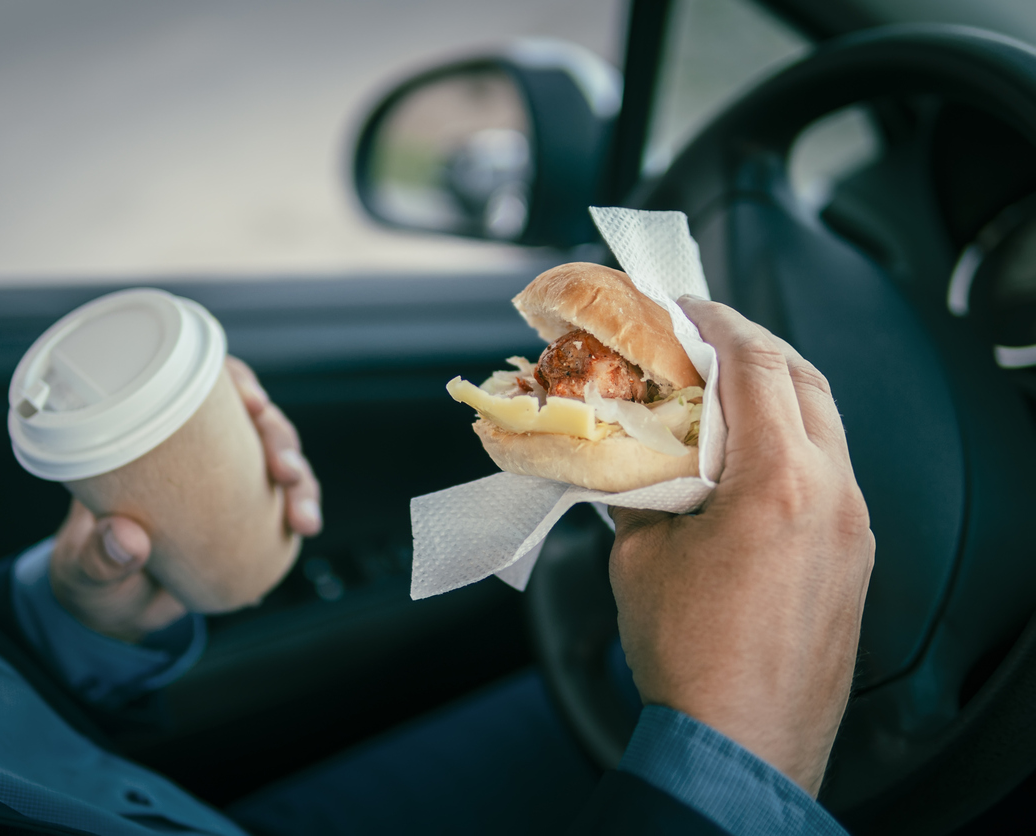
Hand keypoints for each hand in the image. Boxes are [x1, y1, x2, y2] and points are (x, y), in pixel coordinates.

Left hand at [49, 356, 322, 642]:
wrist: (113, 613)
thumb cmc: (89, 577)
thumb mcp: (83, 570)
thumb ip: (97, 559)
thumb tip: (127, 538)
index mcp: (147, 441)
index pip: (195, 385)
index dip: (233, 381)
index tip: (253, 401)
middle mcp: (191, 452)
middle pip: (251, 418)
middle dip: (280, 437)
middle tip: (285, 471)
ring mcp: (222, 481)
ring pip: (277, 458)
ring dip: (301, 479)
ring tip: (302, 515)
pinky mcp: (243, 514)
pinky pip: (283, 500)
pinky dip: (301, 507)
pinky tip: (304, 525)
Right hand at [607, 297, 873, 794]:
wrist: (739, 742)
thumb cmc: (687, 652)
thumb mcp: (639, 555)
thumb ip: (644, 488)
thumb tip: (636, 461)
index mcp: (777, 481)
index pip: (758, 366)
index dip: (719, 323)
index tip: (688, 307)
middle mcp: (832, 494)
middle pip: (806, 381)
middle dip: (755, 347)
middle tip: (707, 337)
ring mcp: (855, 528)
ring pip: (826, 425)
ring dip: (778, 394)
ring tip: (725, 391)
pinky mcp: (856, 559)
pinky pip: (831, 472)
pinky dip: (793, 443)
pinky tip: (751, 457)